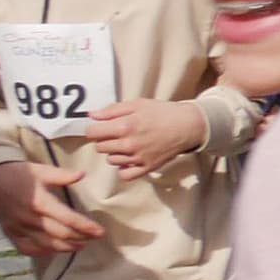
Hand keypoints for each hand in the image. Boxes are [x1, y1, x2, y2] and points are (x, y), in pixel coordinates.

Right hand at [0, 159, 102, 258]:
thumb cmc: (20, 174)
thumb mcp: (41, 170)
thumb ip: (62, 175)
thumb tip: (81, 174)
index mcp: (39, 202)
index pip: (67, 219)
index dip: (85, 227)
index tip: (100, 231)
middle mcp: (29, 218)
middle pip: (59, 234)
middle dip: (80, 238)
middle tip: (95, 238)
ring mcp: (18, 228)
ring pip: (45, 245)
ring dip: (65, 247)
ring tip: (81, 245)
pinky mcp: (11, 233)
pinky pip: (27, 249)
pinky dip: (43, 252)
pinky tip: (55, 250)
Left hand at [81, 97, 206, 174]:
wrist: (188, 126)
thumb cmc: (163, 112)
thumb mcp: (138, 104)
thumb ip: (112, 110)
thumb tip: (91, 115)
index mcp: (124, 126)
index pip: (92, 133)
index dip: (94, 128)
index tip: (101, 127)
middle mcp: (128, 144)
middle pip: (99, 147)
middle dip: (105, 139)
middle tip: (118, 133)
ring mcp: (137, 158)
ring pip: (111, 160)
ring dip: (115, 152)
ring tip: (128, 144)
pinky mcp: (146, 168)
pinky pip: (124, 174)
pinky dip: (124, 168)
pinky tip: (130, 159)